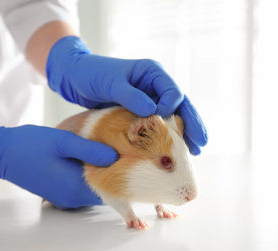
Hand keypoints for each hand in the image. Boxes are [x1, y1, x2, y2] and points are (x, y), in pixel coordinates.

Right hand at [0, 110, 117, 208]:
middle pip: (103, 189)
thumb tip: (115, 156)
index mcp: (75, 187)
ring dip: (101, 172)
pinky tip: (89, 156)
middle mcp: (72, 198)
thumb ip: (90, 149)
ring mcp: (65, 197)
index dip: (122, 171)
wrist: (0, 153)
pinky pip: (82, 186)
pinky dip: (89, 174)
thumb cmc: (29, 145)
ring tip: (107, 150)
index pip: (110, 187)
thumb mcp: (63, 141)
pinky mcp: (59, 192)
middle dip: (114, 172)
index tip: (130, 154)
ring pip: (93, 187)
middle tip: (122, 149)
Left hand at [46, 36, 207, 154]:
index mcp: (152, 73)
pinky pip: (159, 124)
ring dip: (184, 133)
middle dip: (192, 124)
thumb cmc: (92, 74)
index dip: (170, 109)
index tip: (159, 122)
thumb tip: (153, 111)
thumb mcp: (110, 83)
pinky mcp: (142, 110)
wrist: (76, 77)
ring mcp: (150, 98)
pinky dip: (167, 136)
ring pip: (174, 116)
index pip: (172, 92)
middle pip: (180, 105)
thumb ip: (131, 96)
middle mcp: (155, 85)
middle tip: (201, 144)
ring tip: (195, 152)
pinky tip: (175, 150)